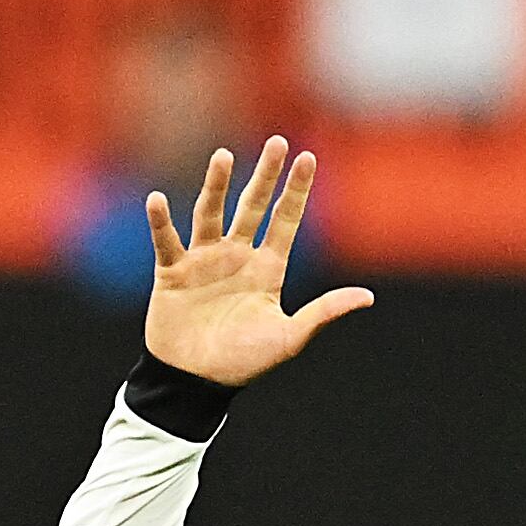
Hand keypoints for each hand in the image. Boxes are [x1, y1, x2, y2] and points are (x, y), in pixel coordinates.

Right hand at [142, 138, 374, 388]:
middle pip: (253, 206)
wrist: (195, 383)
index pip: (286, 220)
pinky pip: (167, 242)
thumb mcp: (288, 338)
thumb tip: (368, 297)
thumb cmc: (243, 363)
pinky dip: (161, 222)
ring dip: (216, 186)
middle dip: (265, 175)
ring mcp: (204, 262)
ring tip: (223, 156)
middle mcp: (237, 256)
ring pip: (211, 214)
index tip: (309, 157)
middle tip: (277, 142)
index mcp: (267, 269)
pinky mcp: (172, 274)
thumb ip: (323, 313)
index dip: (297, 190)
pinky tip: (157, 200)